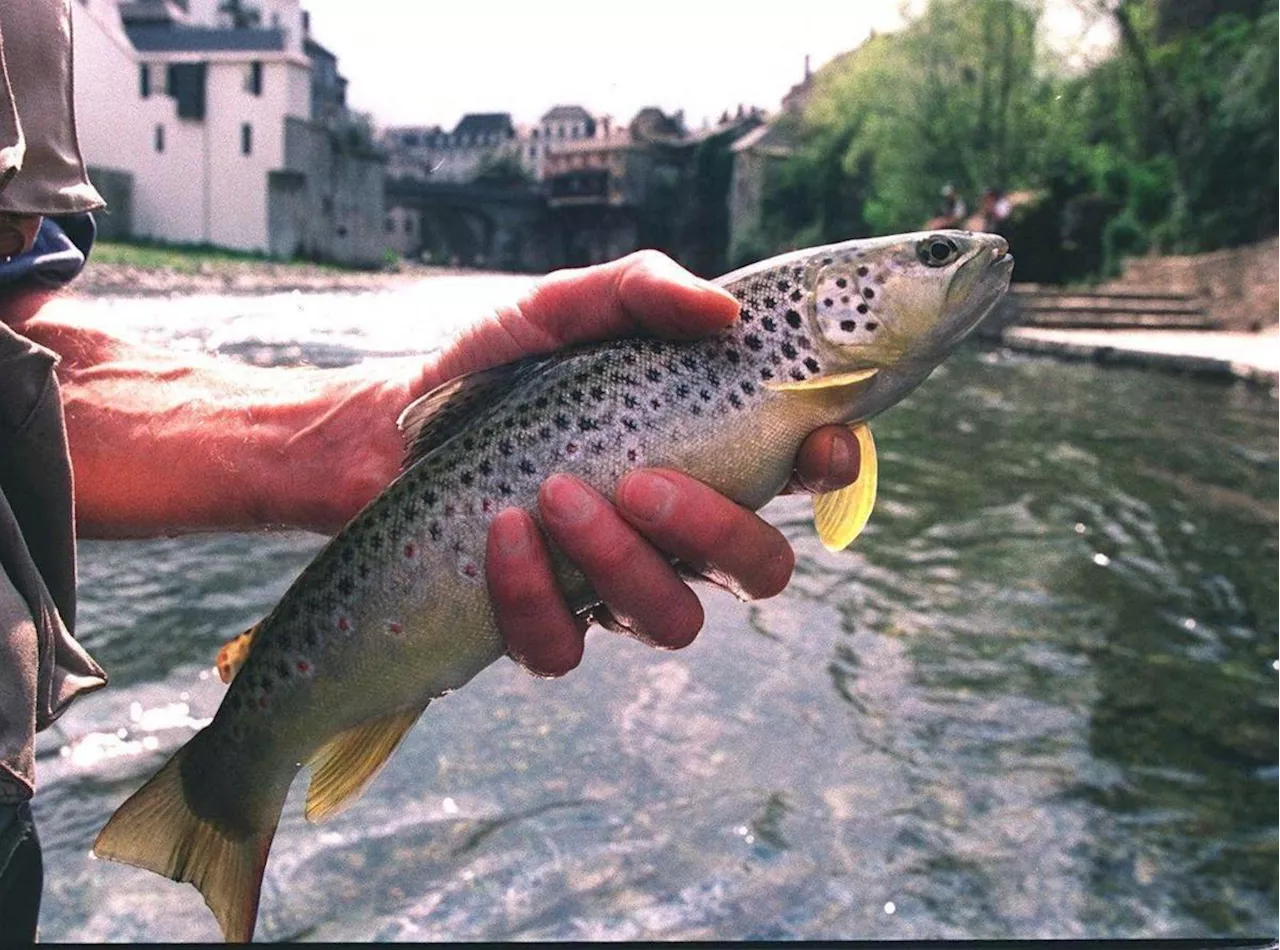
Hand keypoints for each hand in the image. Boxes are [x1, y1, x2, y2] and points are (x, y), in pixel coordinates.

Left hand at [459, 251, 860, 676]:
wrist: (387, 428)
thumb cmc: (496, 367)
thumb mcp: (565, 307)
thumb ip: (641, 292)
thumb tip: (723, 311)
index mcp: (701, 453)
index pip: (800, 476)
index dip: (830, 468)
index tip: (818, 446)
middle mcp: (674, 531)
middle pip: (758, 569)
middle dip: (714, 532)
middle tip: (640, 483)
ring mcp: (614, 585)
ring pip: (673, 619)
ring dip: (620, 561)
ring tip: (553, 496)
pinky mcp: (545, 626)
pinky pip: (568, 648)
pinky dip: (535, 595)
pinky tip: (501, 534)